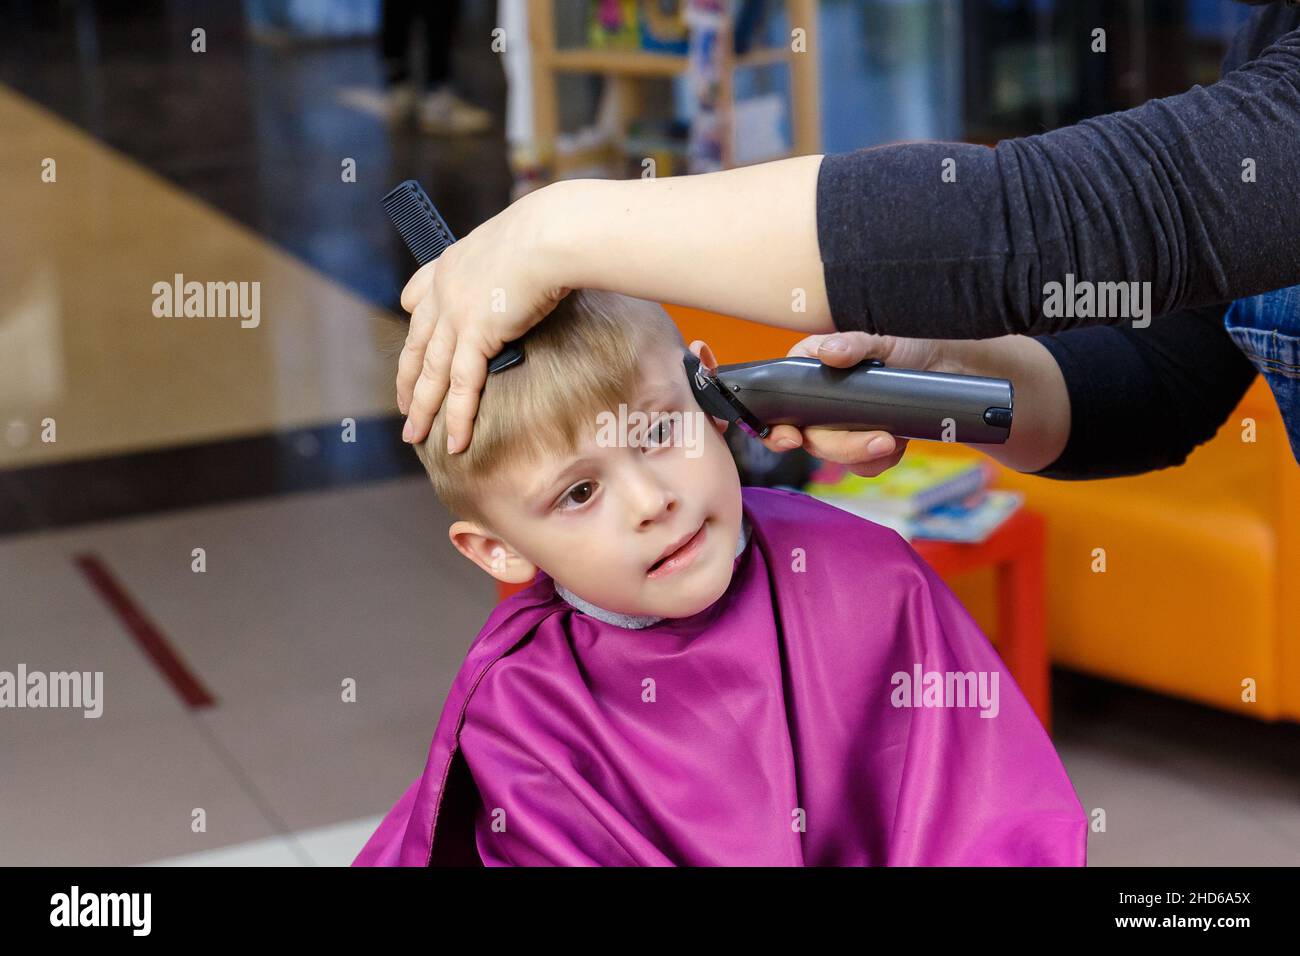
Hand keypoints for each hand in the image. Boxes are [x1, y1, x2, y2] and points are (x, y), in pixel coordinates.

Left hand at [396, 185, 571, 451]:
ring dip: (423, 409)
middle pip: (417, 345)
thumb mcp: (516, 244)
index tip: (409, 339)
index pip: (417, 296)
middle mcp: (444, 292)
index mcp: (451, 266)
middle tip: (404, 407)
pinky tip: (454, 442)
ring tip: (415, 435)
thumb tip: (535, 271)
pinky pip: (462, 386)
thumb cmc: (550, 233)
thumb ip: (510, 264)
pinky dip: (459, 418)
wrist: (552, 234)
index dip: (413, 322)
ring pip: (431, 372)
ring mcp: (456, 315)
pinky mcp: (476, 334)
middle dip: (408, 380)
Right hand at [758, 332, 957, 476]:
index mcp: (806, 375)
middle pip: (811, 440)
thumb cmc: (905, 344)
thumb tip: (830, 354)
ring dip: (865, 455)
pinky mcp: (864, 444)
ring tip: (895, 439)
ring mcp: (840, 427)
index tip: (793, 438)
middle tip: (880, 440)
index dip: (776, 430)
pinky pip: (863, 465)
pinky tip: (900, 440)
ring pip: (837, 458)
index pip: (776, 409)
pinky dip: (882, 459)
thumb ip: (852, 344)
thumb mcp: (878, 337)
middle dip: (844, 447)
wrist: (944, 365)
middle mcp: (817, 405)